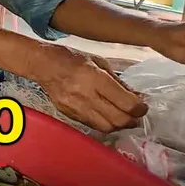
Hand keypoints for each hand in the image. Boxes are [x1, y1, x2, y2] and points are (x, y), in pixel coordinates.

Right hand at [29, 44, 147, 132]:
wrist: (42, 64)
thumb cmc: (71, 58)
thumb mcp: (99, 62)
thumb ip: (118, 81)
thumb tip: (136, 96)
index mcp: (94, 78)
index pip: (126, 103)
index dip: (140, 108)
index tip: (143, 106)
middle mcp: (85, 95)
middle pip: (118, 119)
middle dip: (132, 119)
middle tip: (136, 115)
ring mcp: (75, 107)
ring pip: (106, 127)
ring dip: (119, 125)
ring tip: (123, 118)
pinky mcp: (68, 114)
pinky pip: (92, 125)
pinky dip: (104, 124)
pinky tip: (107, 117)